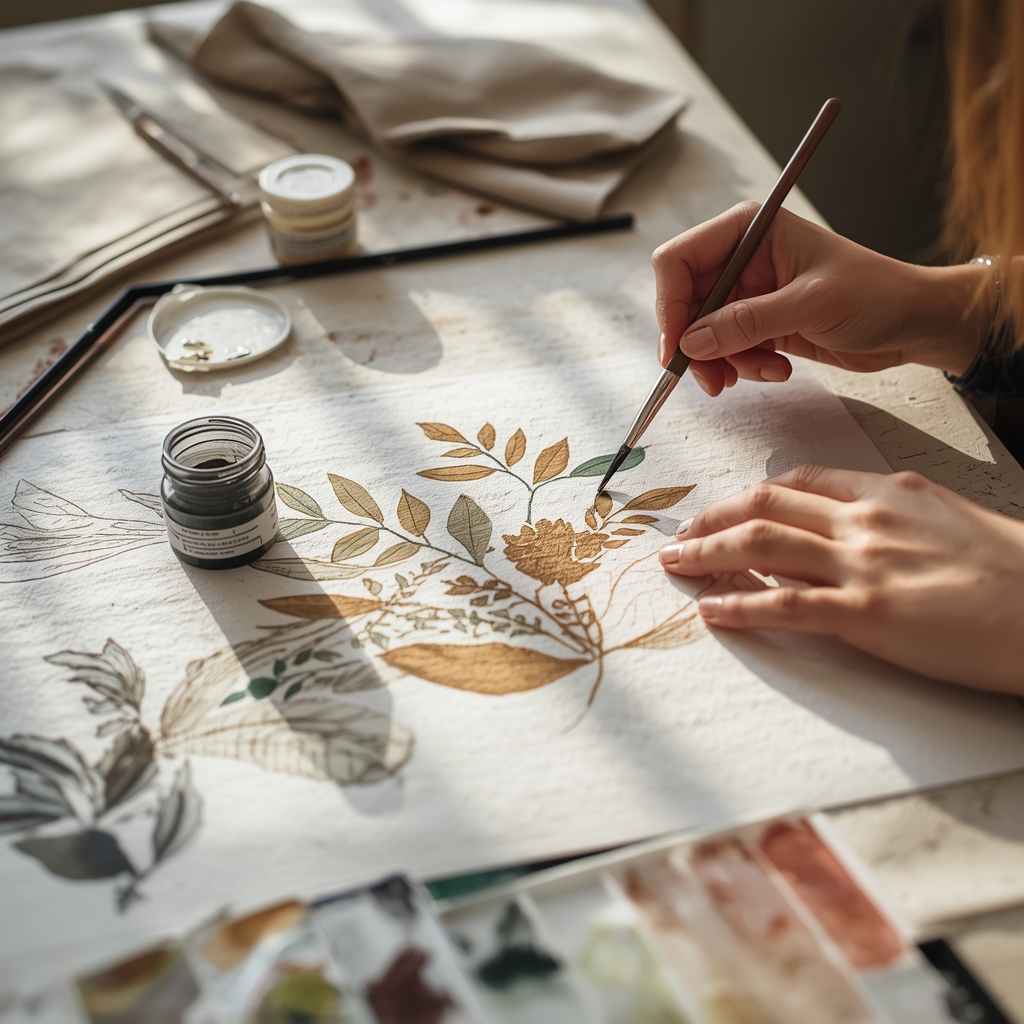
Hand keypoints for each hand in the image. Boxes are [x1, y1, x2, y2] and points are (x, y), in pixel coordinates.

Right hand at [652, 203, 990, 395]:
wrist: (914, 322)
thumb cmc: (877, 294)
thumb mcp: (811, 304)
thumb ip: (747, 322)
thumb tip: (692, 341)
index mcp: (750, 231)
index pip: (679, 261)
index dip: (670, 304)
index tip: (677, 346)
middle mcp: (743, 259)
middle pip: (685, 304)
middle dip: (696, 344)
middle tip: (712, 377)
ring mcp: (749, 293)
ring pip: (703, 334)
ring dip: (724, 362)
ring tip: (764, 370)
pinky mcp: (760, 323)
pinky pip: (728, 350)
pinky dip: (744, 366)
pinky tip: (777, 367)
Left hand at [658, 465, 1023, 693]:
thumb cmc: (1007, 569)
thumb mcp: (940, 520)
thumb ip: (882, 519)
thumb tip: (827, 534)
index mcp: (885, 492)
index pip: (797, 481)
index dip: (748, 496)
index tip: (721, 511)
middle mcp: (865, 520)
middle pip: (765, 504)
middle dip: (711, 518)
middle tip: (679, 535)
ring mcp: (864, 565)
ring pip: (762, 544)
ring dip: (708, 553)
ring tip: (675, 565)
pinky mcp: (868, 614)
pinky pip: (786, 604)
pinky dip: (741, 605)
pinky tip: (713, 611)